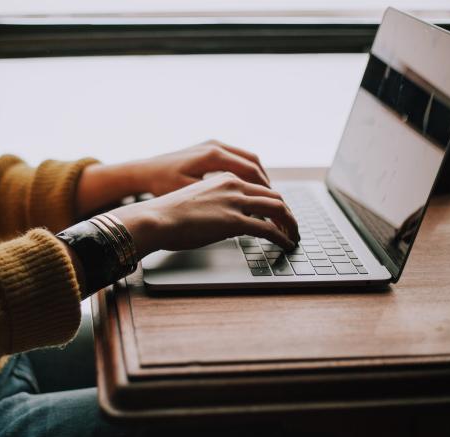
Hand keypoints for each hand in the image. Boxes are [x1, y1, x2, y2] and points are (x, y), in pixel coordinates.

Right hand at [109, 172, 298, 257]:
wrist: (155, 218)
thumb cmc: (168, 214)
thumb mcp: (196, 201)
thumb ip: (216, 205)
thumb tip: (225, 222)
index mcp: (224, 178)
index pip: (259, 187)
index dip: (273, 202)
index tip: (278, 214)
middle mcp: (233, 185)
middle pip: (274, 196)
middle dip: (287, 213)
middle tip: (292, 227)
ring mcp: (235, 202)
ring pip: (277, 209)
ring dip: (290, 224)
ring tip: (293, 236)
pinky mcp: (234, 221)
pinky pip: (268, 229)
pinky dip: (282, 237)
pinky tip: (285, 244)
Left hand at [136, 140, 270, 195]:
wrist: (144, 171)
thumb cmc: (162, 184)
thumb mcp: (190, 194)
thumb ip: (217, 198)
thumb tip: (243, 209)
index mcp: (213, 155)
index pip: (250, 170)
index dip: (264, 188)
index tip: (272, 204)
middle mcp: (215, 145)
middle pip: (253, 162)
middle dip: (265, 182)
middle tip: (274, 201)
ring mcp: (212, 144)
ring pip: (246, 158)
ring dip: (257, 176)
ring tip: (264, 195)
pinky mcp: (208, 148)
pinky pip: (236, 158)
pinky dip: (246, 171)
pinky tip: (247, 187)